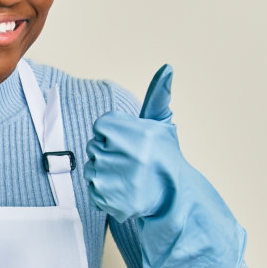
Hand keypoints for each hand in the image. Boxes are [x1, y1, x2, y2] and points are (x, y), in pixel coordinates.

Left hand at [86, 64, 178, 222]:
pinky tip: (124, 191)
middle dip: (109, 152)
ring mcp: (110, 179)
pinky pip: (93, 190)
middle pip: (94, 147)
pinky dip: (105, 193)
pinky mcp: (106, 200)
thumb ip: (158, 95)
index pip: (101, 126)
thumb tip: (167, 68)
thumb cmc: (165, 158)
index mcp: (130, 133)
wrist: (175, 198)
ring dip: (105, 172)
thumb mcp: (162, 124)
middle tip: (131, 162)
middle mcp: (119, 155)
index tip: (130, 143)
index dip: (114, 134)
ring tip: (128, 177)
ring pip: (91, 168)